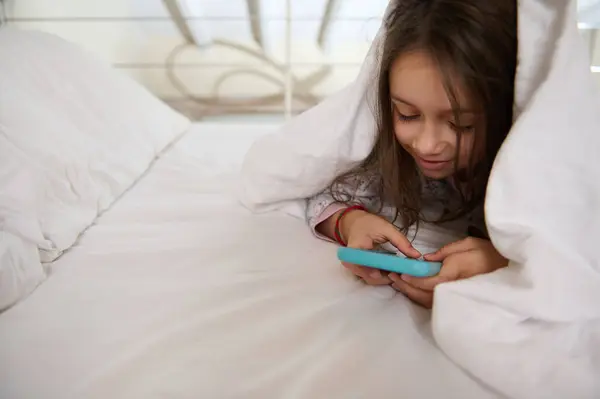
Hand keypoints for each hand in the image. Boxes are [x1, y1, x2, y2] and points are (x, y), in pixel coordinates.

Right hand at [339, 210, 421, 284]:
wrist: (353, 223)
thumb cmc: (368, 224)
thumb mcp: (386, 228)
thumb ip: (401, 241)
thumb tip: (416, 256)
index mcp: (355, 251)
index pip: (368, 269)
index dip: (384, 274)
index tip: (398, 272)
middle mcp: (351, 263)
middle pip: (371, 278)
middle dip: (389, 277)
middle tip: (405, 273)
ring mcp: (355, 268)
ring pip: (372, 280)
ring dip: (387, 278)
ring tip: (401, 270)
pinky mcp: (359, 269)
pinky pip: (371, 277)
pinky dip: (383, 275)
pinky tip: (393, 270)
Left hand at [389, 237, 507, 307]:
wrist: (510, 272)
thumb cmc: (490, 255)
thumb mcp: (469, 245)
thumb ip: (446, 251)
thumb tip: (426, 259)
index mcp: (455, 275)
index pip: (429, 282)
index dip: (413, 280)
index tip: (401, 275)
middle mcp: (453, 290)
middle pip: (424, 295)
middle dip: (407, 288)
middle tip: (392, 279)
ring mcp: (455, 299)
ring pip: (428, 302)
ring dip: (411, 294)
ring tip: (398, 284)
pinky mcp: (457, 303)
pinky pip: (435, 304)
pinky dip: (421, 298)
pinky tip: (412, 291)